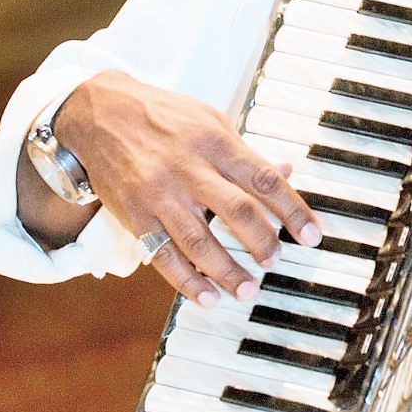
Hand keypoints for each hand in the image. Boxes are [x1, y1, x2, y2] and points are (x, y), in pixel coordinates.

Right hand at [50, 70, 320, 304]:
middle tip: (276, 262)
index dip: (293, 210)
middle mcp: (189, 169)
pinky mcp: (134, 216)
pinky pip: (163, 256)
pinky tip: (207, 298)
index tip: (313, 235)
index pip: (264, 179)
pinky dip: (186, 282)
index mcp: (216, 143)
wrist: (98, 113)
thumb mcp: (210, 121)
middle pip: (237, 212)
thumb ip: (246, 152)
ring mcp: (159, 195)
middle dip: (263, 243)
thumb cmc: (163, 116)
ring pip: (199, 241)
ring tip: (248, 290)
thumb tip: (287, 173)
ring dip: (227, 271)